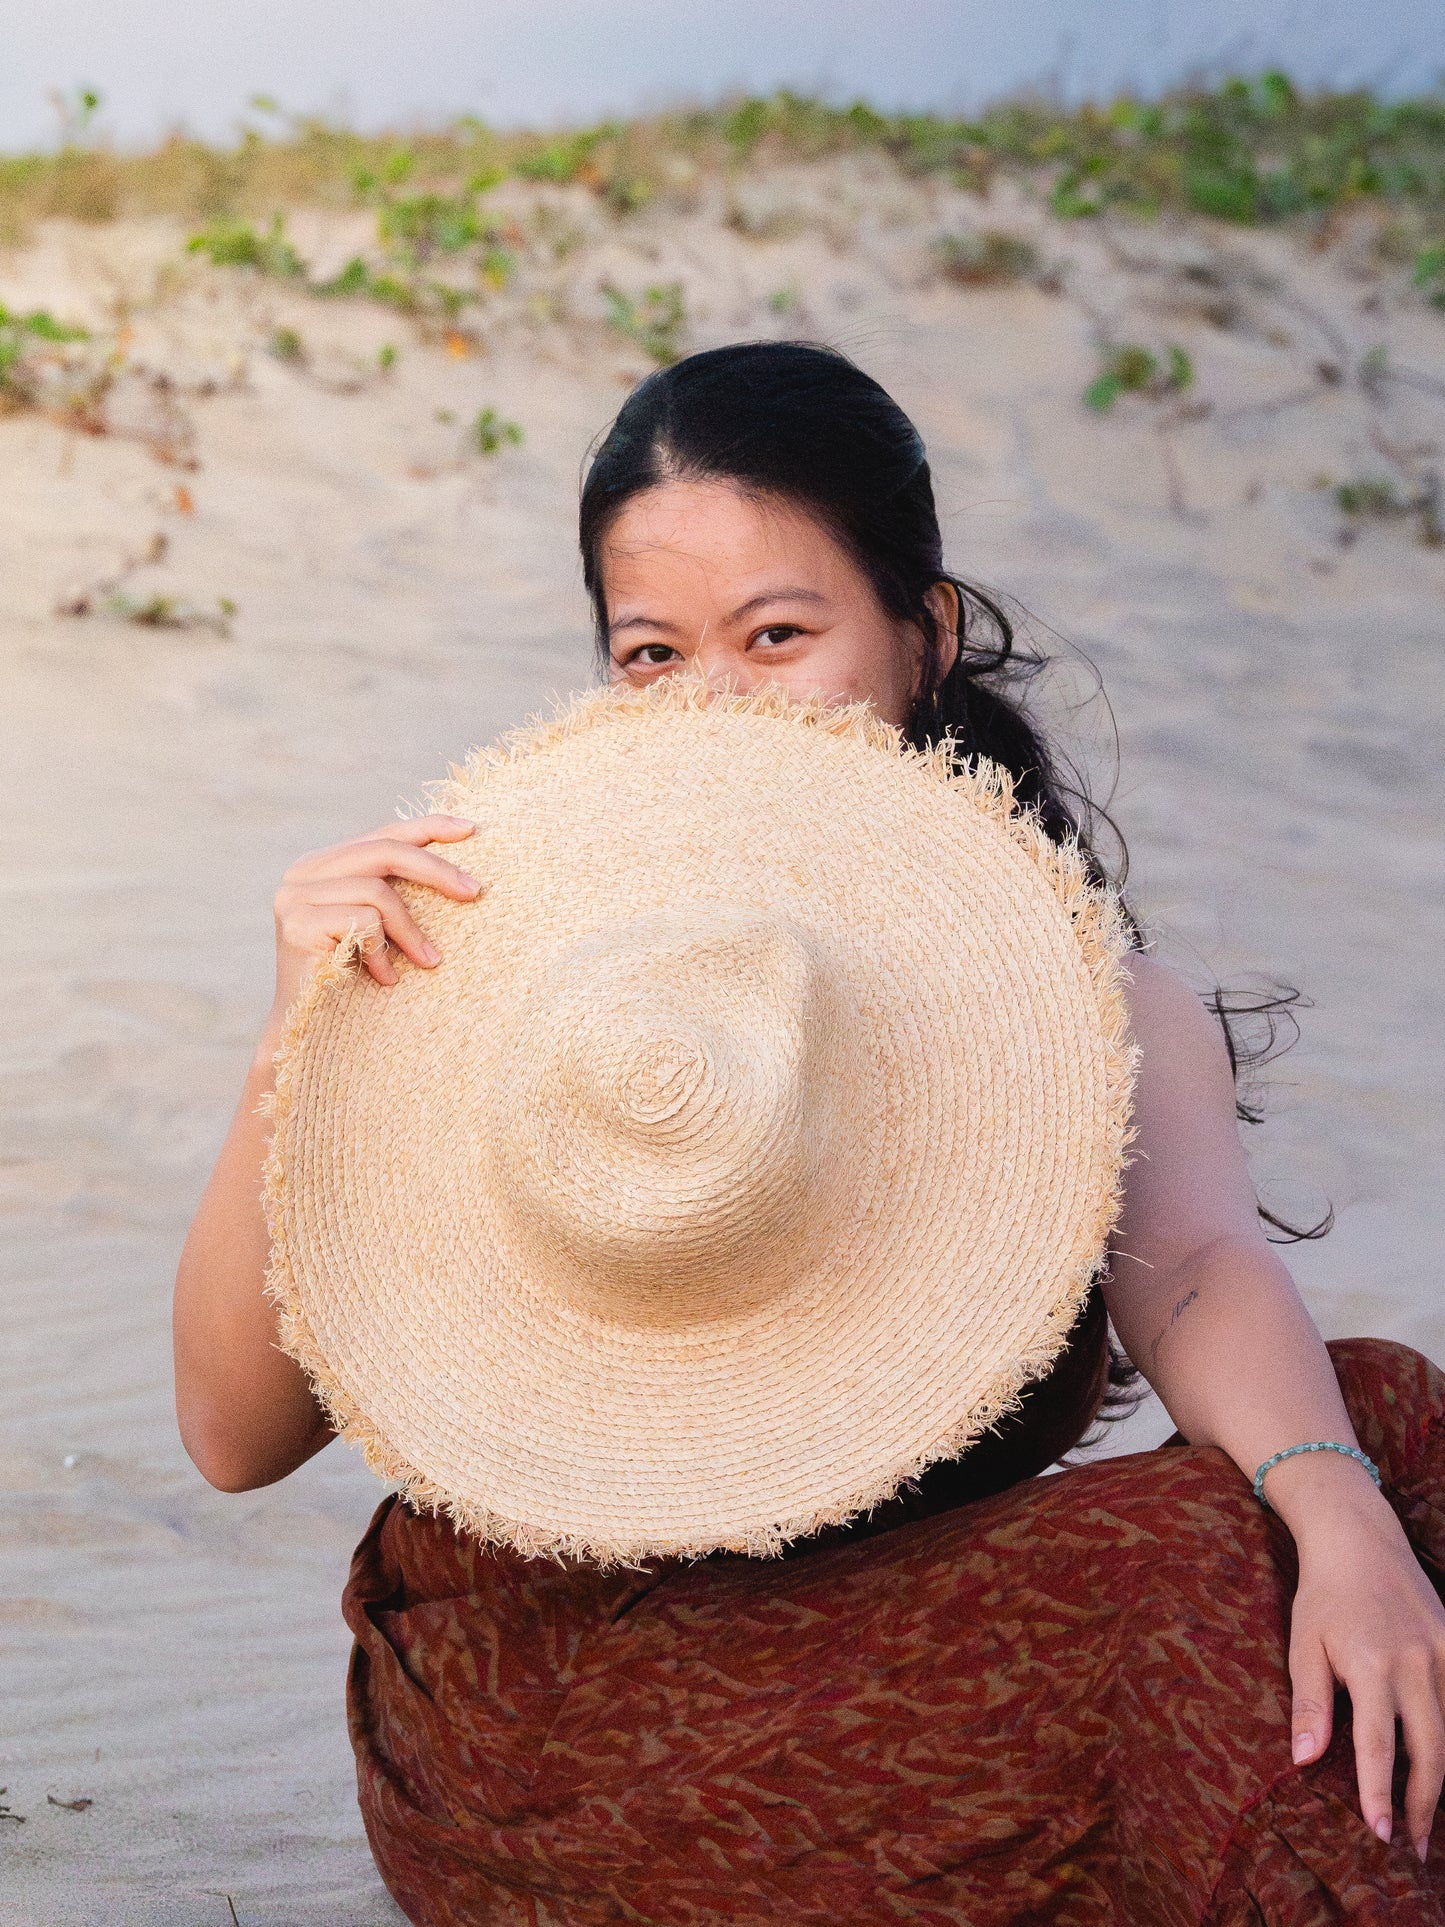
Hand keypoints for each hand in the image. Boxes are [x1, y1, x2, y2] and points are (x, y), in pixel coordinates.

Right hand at [270, 814, 479, 1011]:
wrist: (308, 1029)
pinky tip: (383, 978)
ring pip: (378, 892)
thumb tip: (456, 869)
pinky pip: (364, 923)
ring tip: (426, 962)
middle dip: (436, 870)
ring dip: (410, 932)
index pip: (382, 834)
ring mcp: (295, 896)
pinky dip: (383, 953)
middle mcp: (303, 872)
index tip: (470, 828)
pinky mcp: (297, 924)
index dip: (426, 827)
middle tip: (474, 892)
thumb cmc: (354, 978)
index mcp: (323, 864)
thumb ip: (393, 890)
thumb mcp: (378, 924)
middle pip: (384, 851)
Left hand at [1288, 1485, 1444, 1861]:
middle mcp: (1416, 1664)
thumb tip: (1304, 1760)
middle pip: (1429, 1751)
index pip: (1377, 1746)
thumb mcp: (1304, 1643)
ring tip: (1428, 1820)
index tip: (1381, 1834)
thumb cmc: (1324, 1595)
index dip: (1379, 1794)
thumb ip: (1309, 1702)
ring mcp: (1444, 1654)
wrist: (1360, 1539)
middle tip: (1413, 1846)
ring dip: (1442, 1780)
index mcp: (1371, 1665)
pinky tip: (1441, 1766)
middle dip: (1424, 1804)